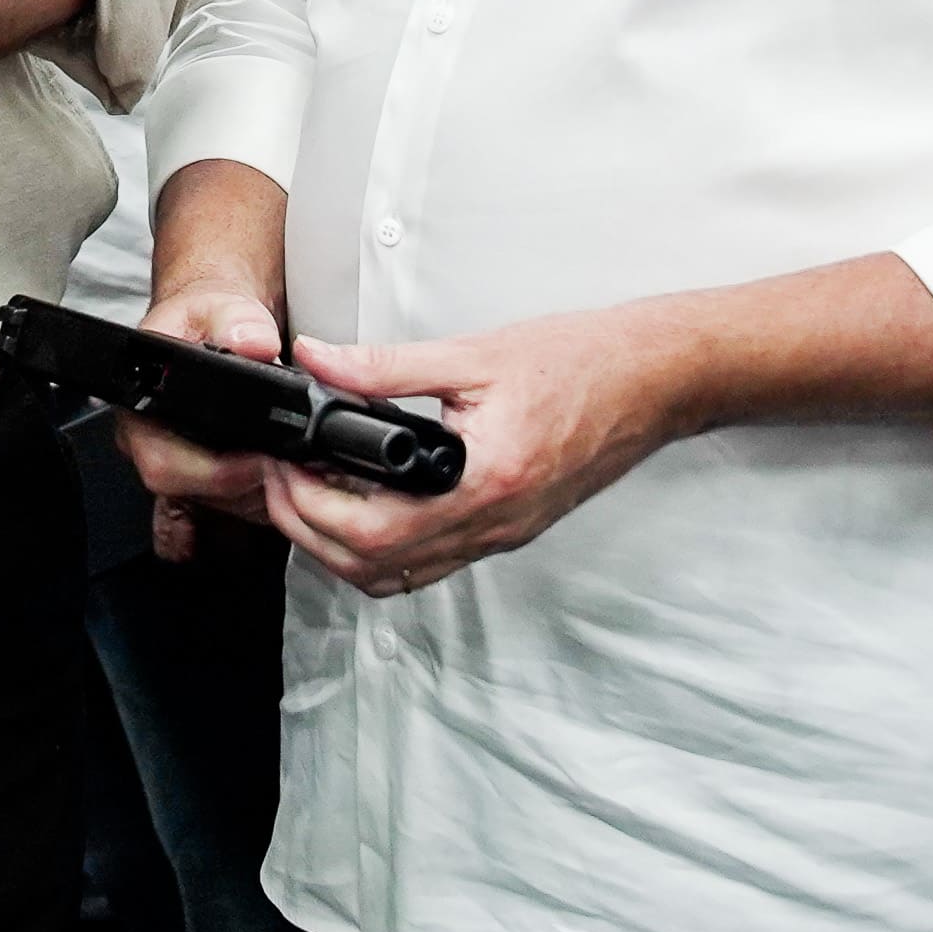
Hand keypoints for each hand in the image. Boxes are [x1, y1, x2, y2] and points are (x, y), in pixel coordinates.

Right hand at [119, 274, 291, 555]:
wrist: (205, 323)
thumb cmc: (200, 319)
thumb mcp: (218, 306)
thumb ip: (236, 320)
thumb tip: (254, 343)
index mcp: (140, 405)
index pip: (164, 464)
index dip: (213, 472)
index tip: (257, 461)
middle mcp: (146, 440)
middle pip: (190, 491)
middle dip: (243, 484)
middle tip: (283, 463)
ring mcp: (171, 459)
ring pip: (212, 502)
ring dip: (253, 491)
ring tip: (284, 462)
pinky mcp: (197, 472)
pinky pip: (224, 501)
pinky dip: (256, 491)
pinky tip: (274, 469)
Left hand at [244, 304, 697, 599]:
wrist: (653, 380)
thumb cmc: (580, 363)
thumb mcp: (473, 353)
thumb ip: (386, 365)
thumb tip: (318, 360)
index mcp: (484, 482)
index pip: (370, 531)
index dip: (307, 505)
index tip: (279, 465)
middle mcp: (493, 524)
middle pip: (372, 567)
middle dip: (308, 530)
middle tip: (279, 479)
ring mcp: (501, 536)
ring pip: (398, 577)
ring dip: (341, 548)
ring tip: (313, 491)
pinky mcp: (507, 531)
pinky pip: (432, 564)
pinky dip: (384, 549)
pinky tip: (368, 503)